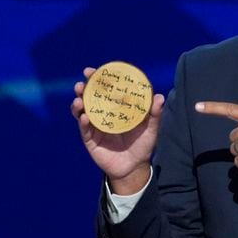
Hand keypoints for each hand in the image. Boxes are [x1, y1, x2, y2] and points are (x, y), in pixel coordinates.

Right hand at [71, 67, 164, 194]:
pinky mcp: (90, 139)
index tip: (95, 70)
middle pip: (90, 97)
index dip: (99, 79)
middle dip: (84, 88)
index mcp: (116, 108)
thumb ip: (154, 114)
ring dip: (79, 103)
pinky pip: (85, 129)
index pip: (106, 90)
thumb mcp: (151, 129)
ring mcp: (95, 126)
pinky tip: (85, 117)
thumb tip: (159, 96)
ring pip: (82, 111)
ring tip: (79, 99)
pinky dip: (84, 122)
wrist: (134, 167)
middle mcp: (103, 114)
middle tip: (83, 81)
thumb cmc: (143, 145)